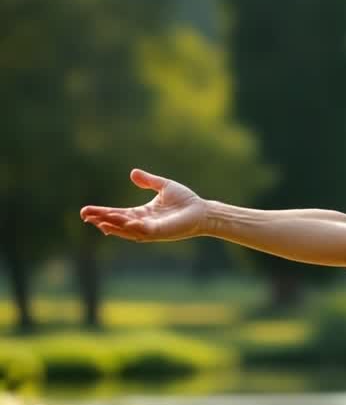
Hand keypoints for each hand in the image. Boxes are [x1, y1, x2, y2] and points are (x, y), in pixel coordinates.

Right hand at [80, 169, 209, 241]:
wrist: (202, 210)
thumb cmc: (185, 200)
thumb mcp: (163, 186)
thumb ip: (148, 181)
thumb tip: (132, 173)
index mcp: (142, 213)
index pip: (117, 213)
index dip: (102, 212)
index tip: (86, 210)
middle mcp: (143, 223)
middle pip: (117, 223)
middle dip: (102, 219)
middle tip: (85, 216)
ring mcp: (151, 229)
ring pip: (126, 229)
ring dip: (112, 225)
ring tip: (97, 221)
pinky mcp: (160, 232)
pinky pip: (142, 231)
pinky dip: (132, 228)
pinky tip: (123, 223)